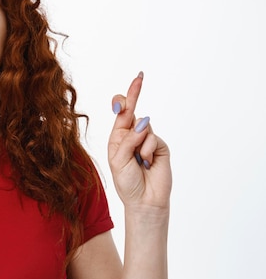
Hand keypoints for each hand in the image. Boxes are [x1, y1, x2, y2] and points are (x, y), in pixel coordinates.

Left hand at [108, 72, 171, 212]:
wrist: (144, 200)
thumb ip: (127, 139)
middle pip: (134, 111)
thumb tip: (143, 121)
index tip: (121, 92)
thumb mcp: (118, 160)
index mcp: (117, 138)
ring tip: (138, 161)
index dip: (122, 102)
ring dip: (139, 142)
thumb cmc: (126, 182)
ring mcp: (147, 140)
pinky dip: (148, 150)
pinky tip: (147, 163)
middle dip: (135, 94)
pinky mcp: (160, 146)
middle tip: (139, 77)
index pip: (120, 115)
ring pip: (144, 127)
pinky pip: (153, 138)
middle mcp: (132, 136)